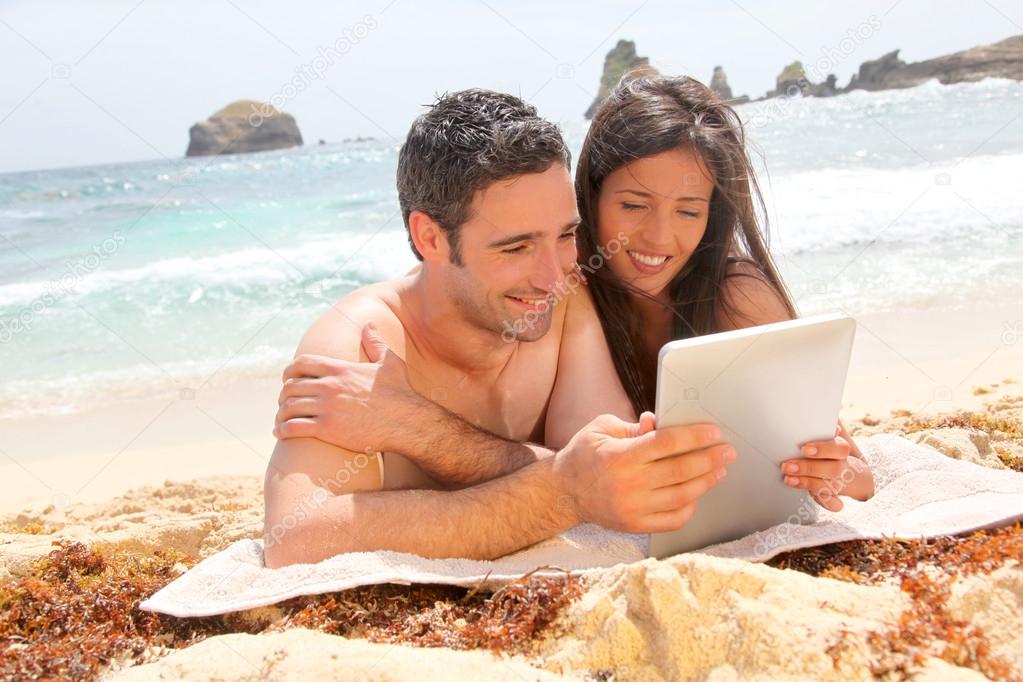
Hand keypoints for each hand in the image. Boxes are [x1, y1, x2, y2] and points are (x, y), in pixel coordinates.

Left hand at [273, 323, 424, 452]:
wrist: (407, 422)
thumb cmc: (401, 393)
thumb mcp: (389, 363)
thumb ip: (375, 342)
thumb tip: (369, 325)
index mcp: (340, 369)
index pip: (301, 364)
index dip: (289, 371)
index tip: (287, 379)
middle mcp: (330, 386)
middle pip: (291, 386)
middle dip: (284, 395)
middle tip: (284, 402)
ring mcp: (327, 408)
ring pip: (289, 407)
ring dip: (281, 413)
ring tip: (281, 420)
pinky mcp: (327, 429)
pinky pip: (293, 428)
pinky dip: (283, 430)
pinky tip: (281, 432)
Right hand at [552, 412, 735, 533]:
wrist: (564, 492)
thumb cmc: (585, 454)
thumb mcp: (601, 429)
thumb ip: (632, 426)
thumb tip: (658, 422)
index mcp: (619, 456)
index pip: (666, 443)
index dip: (694, 436)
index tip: (714, 433)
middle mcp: (628, 484)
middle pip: (680, 470)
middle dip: (710, 458)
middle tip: (728, 451)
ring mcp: (632, 508)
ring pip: (681, 495)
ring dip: (706, 482)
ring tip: (719, 470)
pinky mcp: (635, 526)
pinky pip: (672, 520)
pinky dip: (689, 507)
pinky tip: (697, 494)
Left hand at [779, 421, 874, 511]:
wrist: (858, 476)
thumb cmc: (835, 451)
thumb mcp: (832, 435)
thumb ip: (822, 423)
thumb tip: (812, 400)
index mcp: (842, 450)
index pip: (838, 448)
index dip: (822, 448)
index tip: (804, 448)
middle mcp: (844, 467)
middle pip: (832, 469)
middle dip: (808, 467)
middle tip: (787, 465)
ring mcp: (842, 484)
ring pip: (829, 486)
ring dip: (807, 482)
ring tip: (787, 477)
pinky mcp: (837, 498)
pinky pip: (834, 504)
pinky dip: (824, 502)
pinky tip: (809, 497)